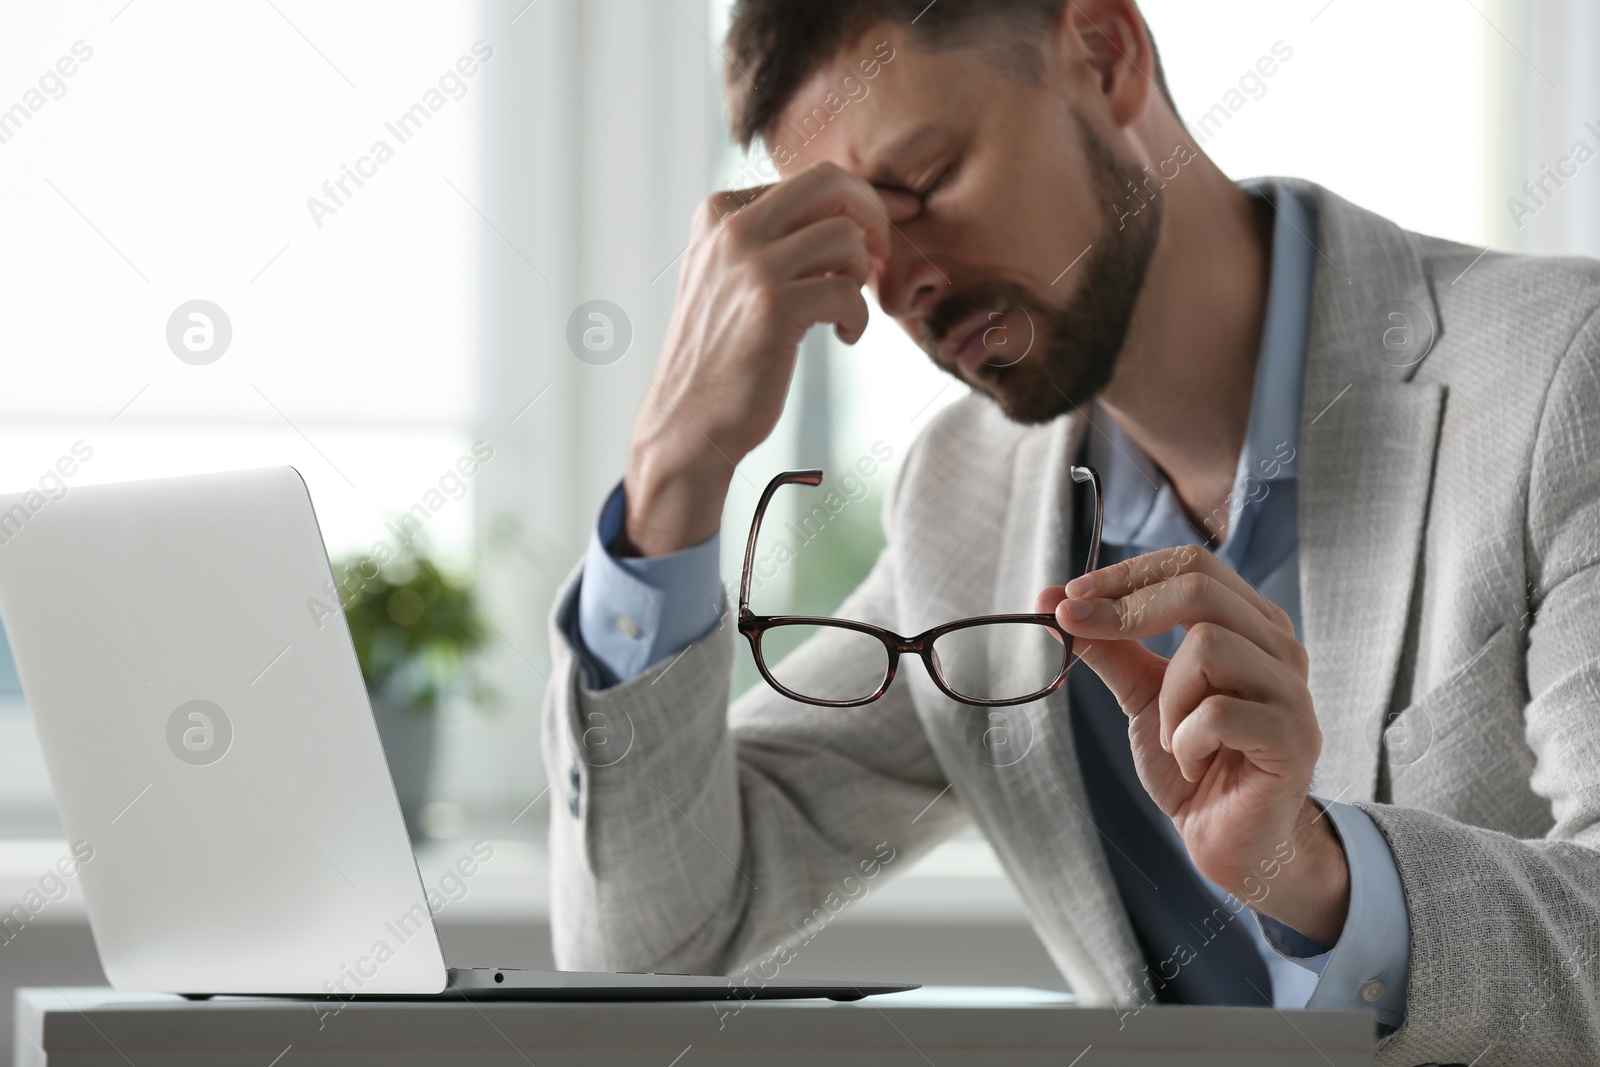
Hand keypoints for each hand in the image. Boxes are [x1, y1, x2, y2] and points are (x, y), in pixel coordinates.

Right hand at [620, 162, 918, 556]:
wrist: (687, 424)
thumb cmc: (723, 355)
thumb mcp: (733, 279)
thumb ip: (776, 239)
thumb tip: (851, 208)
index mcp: (720, 213)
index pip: (809, 180)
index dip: (862, 199)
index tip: (888, 225)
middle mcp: (731, 229)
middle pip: (831, 184)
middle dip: (874, 213)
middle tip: (882, 255)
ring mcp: (749, 265)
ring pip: (846, 237)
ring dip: (861, 275)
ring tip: (845, 307)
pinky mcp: (771, 306)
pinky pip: (847, 292)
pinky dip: (858, 318)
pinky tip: (843, 337)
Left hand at [1035, 545, 1350, 946]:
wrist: (1228, 839)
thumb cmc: (1194, 763)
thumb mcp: (1141, 695)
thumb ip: (1110, 647)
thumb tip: (1054, 600)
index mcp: (1248, 624)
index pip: (1191, 565)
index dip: (1126, 575)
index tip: (1068, 598)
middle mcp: (1279, 646)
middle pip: (1200, 589)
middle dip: (1126, 610)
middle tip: (1078, 632)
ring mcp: (1292, 691)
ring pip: (1209, 648)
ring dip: (1168, 698)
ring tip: (1171, 736)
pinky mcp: (1293, 738)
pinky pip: (1219, 713)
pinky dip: (1186, 741)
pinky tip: (1194, 762)